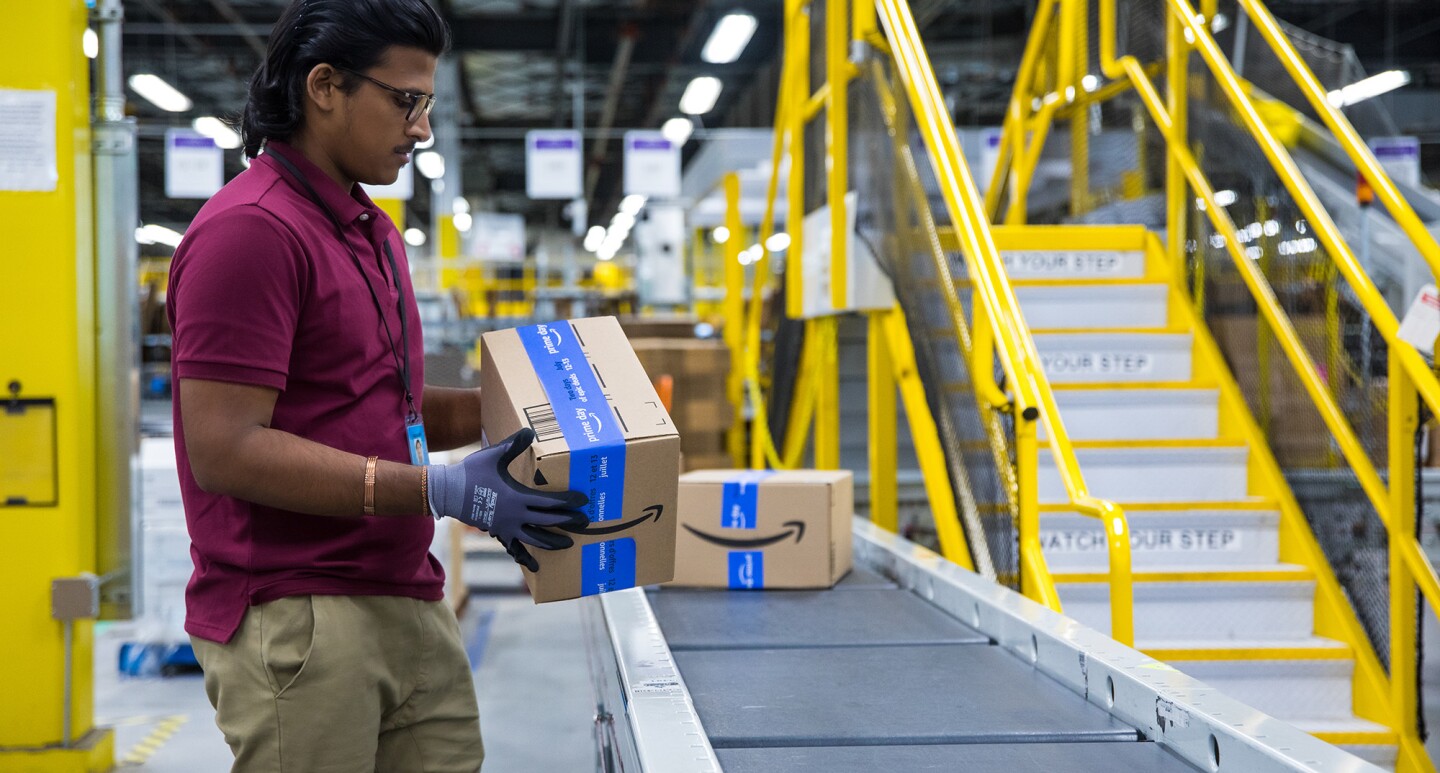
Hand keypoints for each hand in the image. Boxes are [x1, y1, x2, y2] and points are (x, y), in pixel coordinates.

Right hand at [427, 428, 588, 571]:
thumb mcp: (493, 455)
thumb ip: (513, 445)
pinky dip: (526, 557)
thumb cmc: (471, 473)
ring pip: (535, 539)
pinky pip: (515, 548)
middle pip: (548, 522)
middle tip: (584, 522)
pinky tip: (535, 567)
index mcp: (518, 497)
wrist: (447, 492)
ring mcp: (507, 527)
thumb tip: (529, 430)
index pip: (550, 502)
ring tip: (568, 543)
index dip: (569, 502)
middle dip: (568, 522)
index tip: (583, 501)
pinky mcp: (498, 532)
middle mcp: (515, 516)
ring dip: (553, 542)